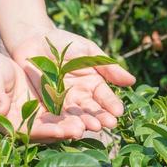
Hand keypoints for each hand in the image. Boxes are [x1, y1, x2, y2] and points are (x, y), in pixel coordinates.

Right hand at [0, 51, 84, 139]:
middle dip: (65, 130)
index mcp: (10, 121)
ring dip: (75, 123)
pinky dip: (76, 111)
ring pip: (60, 121)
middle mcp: (27, 121)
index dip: (44, 131)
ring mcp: (40, 113)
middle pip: (48, 129)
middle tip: (81, 129)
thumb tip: (0, 109)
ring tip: (91, 123)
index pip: (28, 131)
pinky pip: (64, 108)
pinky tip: (89, 110)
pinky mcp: (48, 102)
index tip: (59, 131)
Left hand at [12, 28, 135, 131]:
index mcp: (93, 83)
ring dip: (85, 122)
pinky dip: (63, 121)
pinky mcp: (47, 104)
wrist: (34, 39)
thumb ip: (108, 67)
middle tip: (109, 124)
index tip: (119, 112)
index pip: (105, 96)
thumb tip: (132, 81)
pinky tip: (71, 127)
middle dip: (101, 116)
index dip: (112, 104)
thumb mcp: (89, 52)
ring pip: (76, 114)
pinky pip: (56, 114)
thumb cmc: (65, 42)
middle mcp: (81, 95)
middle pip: (92, 109)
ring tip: (93, 127)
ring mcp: (64, 101)